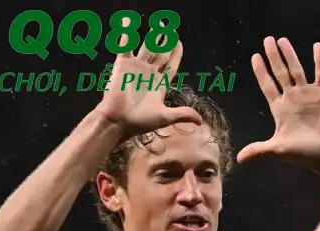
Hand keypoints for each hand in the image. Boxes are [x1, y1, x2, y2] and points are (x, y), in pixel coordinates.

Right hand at [94, 18, 201, 137]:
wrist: (119, 120)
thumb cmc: (141, 121)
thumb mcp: (166, 117)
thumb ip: (182, 114)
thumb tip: (200, 121)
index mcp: (160, 85)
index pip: (171, 65)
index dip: (176, 54)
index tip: (179, 43)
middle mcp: (149, 74)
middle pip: (160, 52)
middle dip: (166, 40)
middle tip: (169, 28)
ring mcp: (136, 68)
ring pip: (147, 47)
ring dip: (153, 35)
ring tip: (159, 23)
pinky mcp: (123, 65)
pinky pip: (125, 45)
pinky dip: (127, 33)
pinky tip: (128, 21)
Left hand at [236, 37, 319, 166]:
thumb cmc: (304, 153)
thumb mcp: (278, 149)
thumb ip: (258, 150)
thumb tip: (238, 159)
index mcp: (279, 109)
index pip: (267, 85)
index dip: (261, 71)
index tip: (255, 57)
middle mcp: (292, 99)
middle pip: (280, 73)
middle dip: (273, 56)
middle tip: (267, 40)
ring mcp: (307, 94)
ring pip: (297, 69)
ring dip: (290, 55)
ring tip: (283, 40)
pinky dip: (319, 60)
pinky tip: (317, 46)